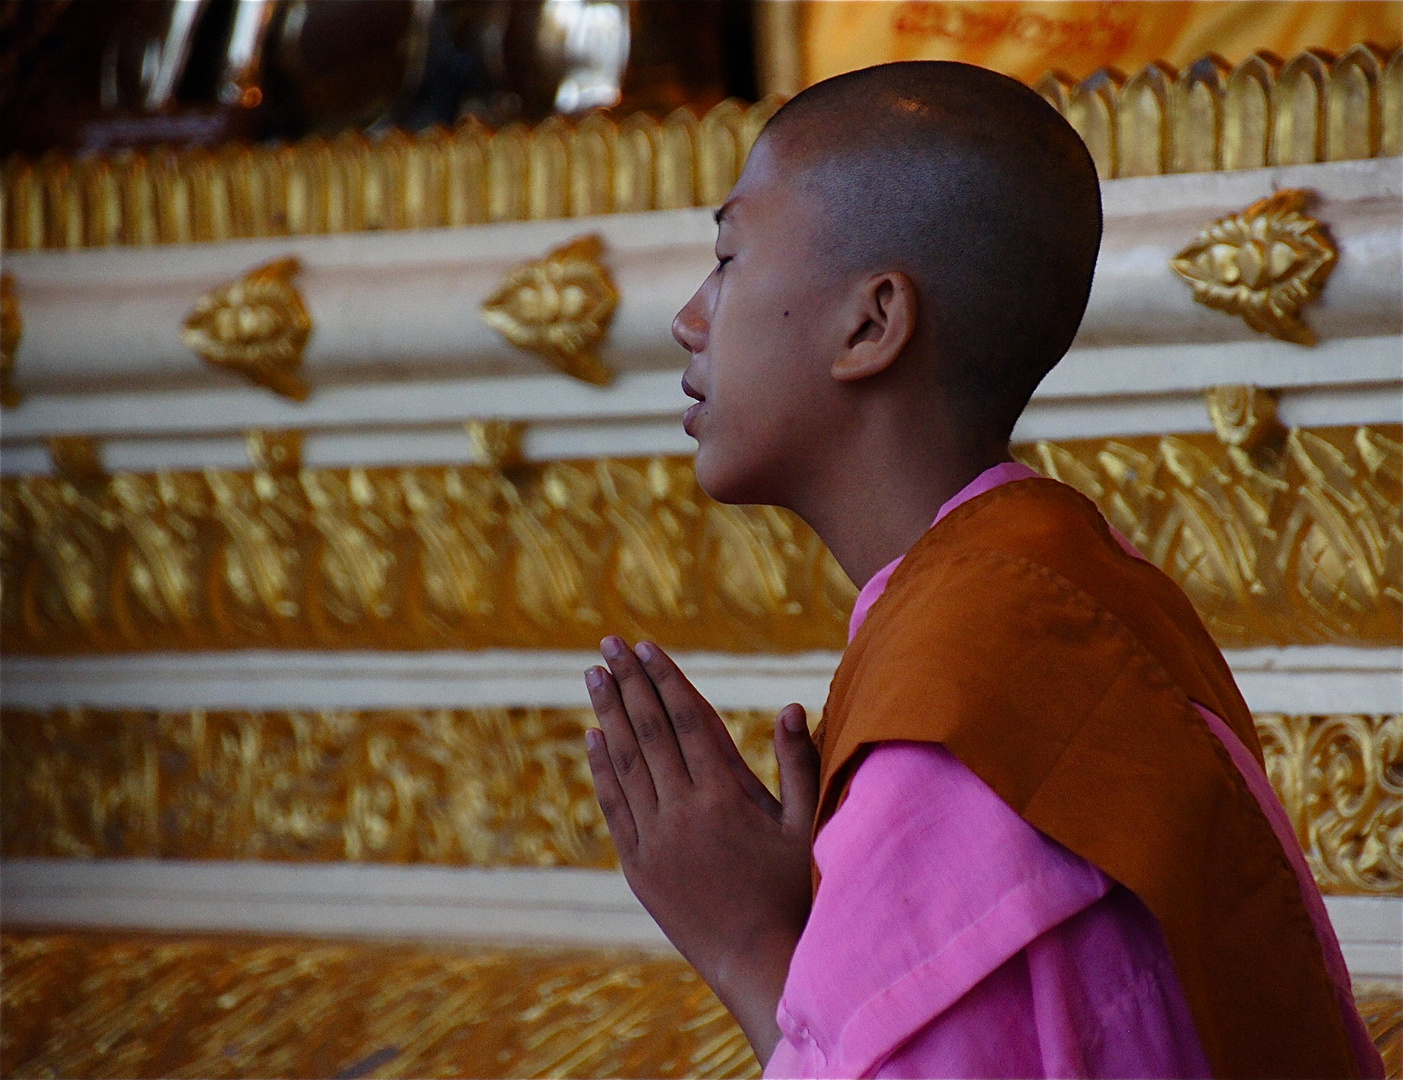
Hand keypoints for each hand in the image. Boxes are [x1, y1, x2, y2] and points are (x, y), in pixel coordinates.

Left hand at [584, 636, 819, 1063]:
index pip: (686, 720)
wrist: (757, 964)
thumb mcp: (805, 827)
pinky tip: (594, 738)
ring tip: (594, 676)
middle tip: (608, 644)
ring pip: (625, 762)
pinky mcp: (638, 866)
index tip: (645, 647)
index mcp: (725, 795)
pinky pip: (614, 805)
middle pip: (648, 731)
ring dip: (608, 715)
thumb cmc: (793, 893)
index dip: (664, 679)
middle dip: (627, 683)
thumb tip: (792, 706)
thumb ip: (800, 764)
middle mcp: (682, 812)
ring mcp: (654, 840)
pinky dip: (603, 768)